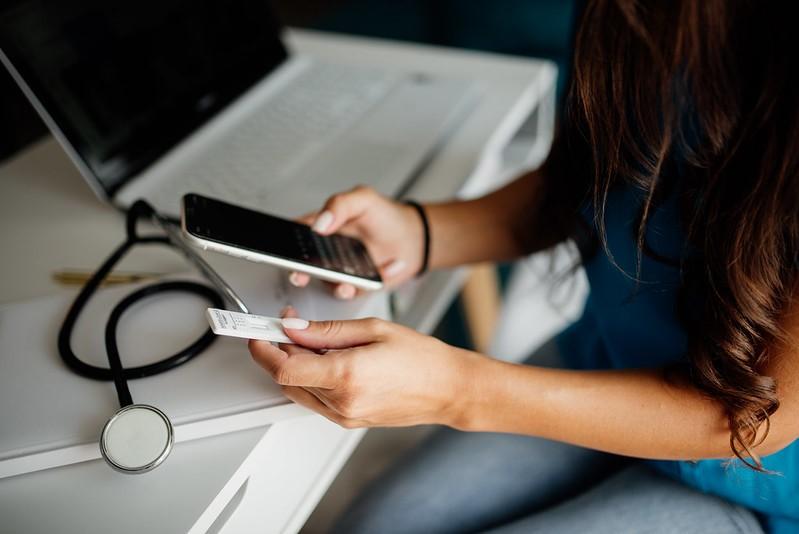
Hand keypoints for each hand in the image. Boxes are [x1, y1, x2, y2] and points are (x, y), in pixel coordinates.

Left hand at [248, 308, 480, 427]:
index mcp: (346, 375)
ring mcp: (345, 415)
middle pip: (288, 378)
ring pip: (299, 390)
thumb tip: (295, 327)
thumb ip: (328, 329)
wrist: (448, 389)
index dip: (265, 349)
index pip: (284, 368)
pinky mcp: (349, 421)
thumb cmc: (422, 359)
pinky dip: (313, 379)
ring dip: (297, 365)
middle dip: (282, 350)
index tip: (260, 334)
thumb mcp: (374, 329)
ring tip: (318, 342)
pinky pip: (316, 399)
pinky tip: (329, 360)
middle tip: (292, 326)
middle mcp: (342, 401)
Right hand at [288, 185, 424, 298]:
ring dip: (337, 286)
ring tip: (348, 284)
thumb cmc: (387, 216)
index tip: (284, 252)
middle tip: (302, 275)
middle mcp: (327, 252)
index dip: (284, 245)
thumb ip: (339, 205)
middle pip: (304, 265)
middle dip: (300, 274)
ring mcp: (340, 271)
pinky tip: (386, 268)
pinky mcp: (356, 286)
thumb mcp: (364, 199)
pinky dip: (368, 285)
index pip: (295, 235)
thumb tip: (319, 223)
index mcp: (323, 227)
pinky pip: (354, 292)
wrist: (414, 239)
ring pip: (328, 285)